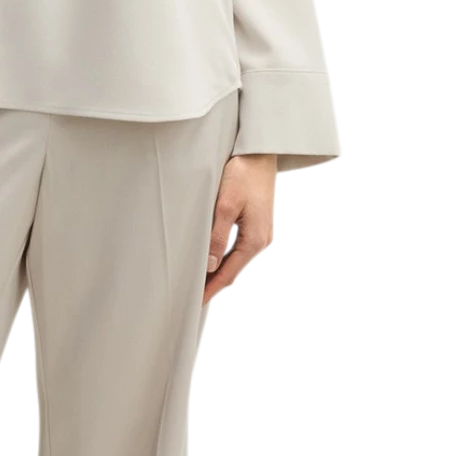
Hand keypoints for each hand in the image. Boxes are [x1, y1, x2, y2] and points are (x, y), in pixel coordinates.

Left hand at [203, 154, 276, 304]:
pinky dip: (226, 255)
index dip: (212, 287)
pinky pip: (239, 246)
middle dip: (215, 282)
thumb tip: (210, 264)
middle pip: (234, 268)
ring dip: (220, 269)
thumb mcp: (224, 206)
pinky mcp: (255, 223)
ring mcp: (260, 232)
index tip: (197, 301)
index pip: (229, 272)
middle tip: (195, 295)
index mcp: (254, 239)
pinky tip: (214, 258)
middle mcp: (260, 239)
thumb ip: (217, 237)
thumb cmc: (243, 175)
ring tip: (200, 280)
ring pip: (236, 258)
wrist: (258, 154)